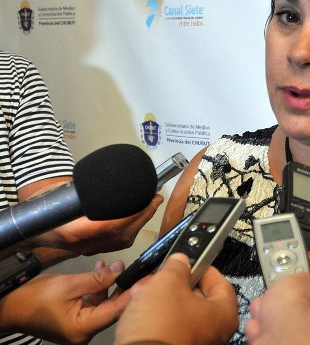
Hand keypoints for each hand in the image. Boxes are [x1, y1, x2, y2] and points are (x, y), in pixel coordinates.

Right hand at [0, 260, 128, 344]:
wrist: (11, 306)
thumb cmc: (33, 299)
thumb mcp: (69, 284)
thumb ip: (98, 279)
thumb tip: (119, 270)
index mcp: (83, 328)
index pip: (117, 310)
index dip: (134, 293)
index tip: (148, 280)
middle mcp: (84, 331)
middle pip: (113, 308)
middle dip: (124, 287)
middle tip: (138, 270)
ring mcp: (81, 326)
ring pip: (104, 304)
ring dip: (110, 284)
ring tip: (113, 265)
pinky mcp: (77, 319)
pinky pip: (94, 303)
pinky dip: (98, 288)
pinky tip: (101, 270)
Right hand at [38, 194, 163, 256]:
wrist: (32, 228)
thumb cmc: (46, 209)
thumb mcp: (63, 194)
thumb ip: (85, 191)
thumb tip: (112, 180)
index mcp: (73, 230)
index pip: (109, 225)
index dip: (133, 214)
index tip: (148, 199)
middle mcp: (82, 244)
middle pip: (122, 235)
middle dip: (143, 215)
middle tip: (156, 198)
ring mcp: (88, 250)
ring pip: (123, 241)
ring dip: (141, 222)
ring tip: (151, 205)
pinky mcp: (92, 251)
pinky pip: (119, 244)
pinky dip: (133, 230)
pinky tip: (140, 218)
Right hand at [115, 253, 237, 344]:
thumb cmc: (161, 329)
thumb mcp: (168, 282)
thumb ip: (178, 266)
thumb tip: (180, 262)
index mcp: (223, 315)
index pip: (221, 283)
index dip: (203, 268)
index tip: (191, 262)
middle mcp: (214, 333)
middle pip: (199, 298)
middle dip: (176, 284)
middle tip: (163, 275)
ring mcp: (196, 344)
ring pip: (180, 313)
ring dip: (162, 299)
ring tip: (144, 291)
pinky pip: (169, 329)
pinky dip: (157, 317)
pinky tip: (140, 310)